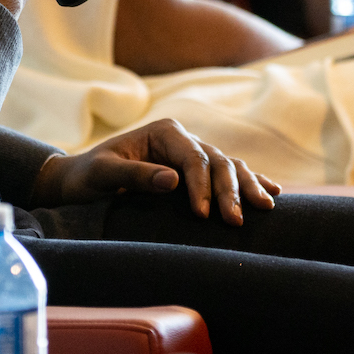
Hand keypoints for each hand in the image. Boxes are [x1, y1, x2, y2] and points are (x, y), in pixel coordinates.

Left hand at [30, 118, 281, 226]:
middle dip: (230, 191)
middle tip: (235, 221)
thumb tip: (174, 180)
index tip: (203, 215)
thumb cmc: (88, 176)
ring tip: (265, 207)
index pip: (194, 158)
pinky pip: (229, 173)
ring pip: (230, 166)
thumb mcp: (103, 173)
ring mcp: (192, 152)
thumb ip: (136, 175)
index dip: (202, 186)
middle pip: (218, 161)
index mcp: (165, 132)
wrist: (81, 179)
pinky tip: (273, 191)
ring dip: (248, 186)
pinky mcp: (196, 168)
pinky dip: (250, 181)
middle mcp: (183, 138)